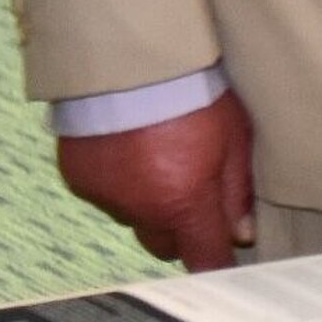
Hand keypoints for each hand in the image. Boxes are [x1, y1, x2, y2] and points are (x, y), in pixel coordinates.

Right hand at [57, 90, 257, 269]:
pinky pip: (104, 196)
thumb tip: (242, 234)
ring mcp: (106, 196)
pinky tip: (127, 149)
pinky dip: (117, 182)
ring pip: (133, 218)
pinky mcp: (79, 179)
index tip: (223, 257)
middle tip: (191, 192)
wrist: (130, 59)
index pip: (204, 258)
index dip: (216, 262)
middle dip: (180, 228)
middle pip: (165, 244)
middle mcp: (141, 209)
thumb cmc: (193, 91)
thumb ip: (238, 191)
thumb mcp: (234, 136)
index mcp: (184, 202)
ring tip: (155, 158)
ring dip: (146, 202)